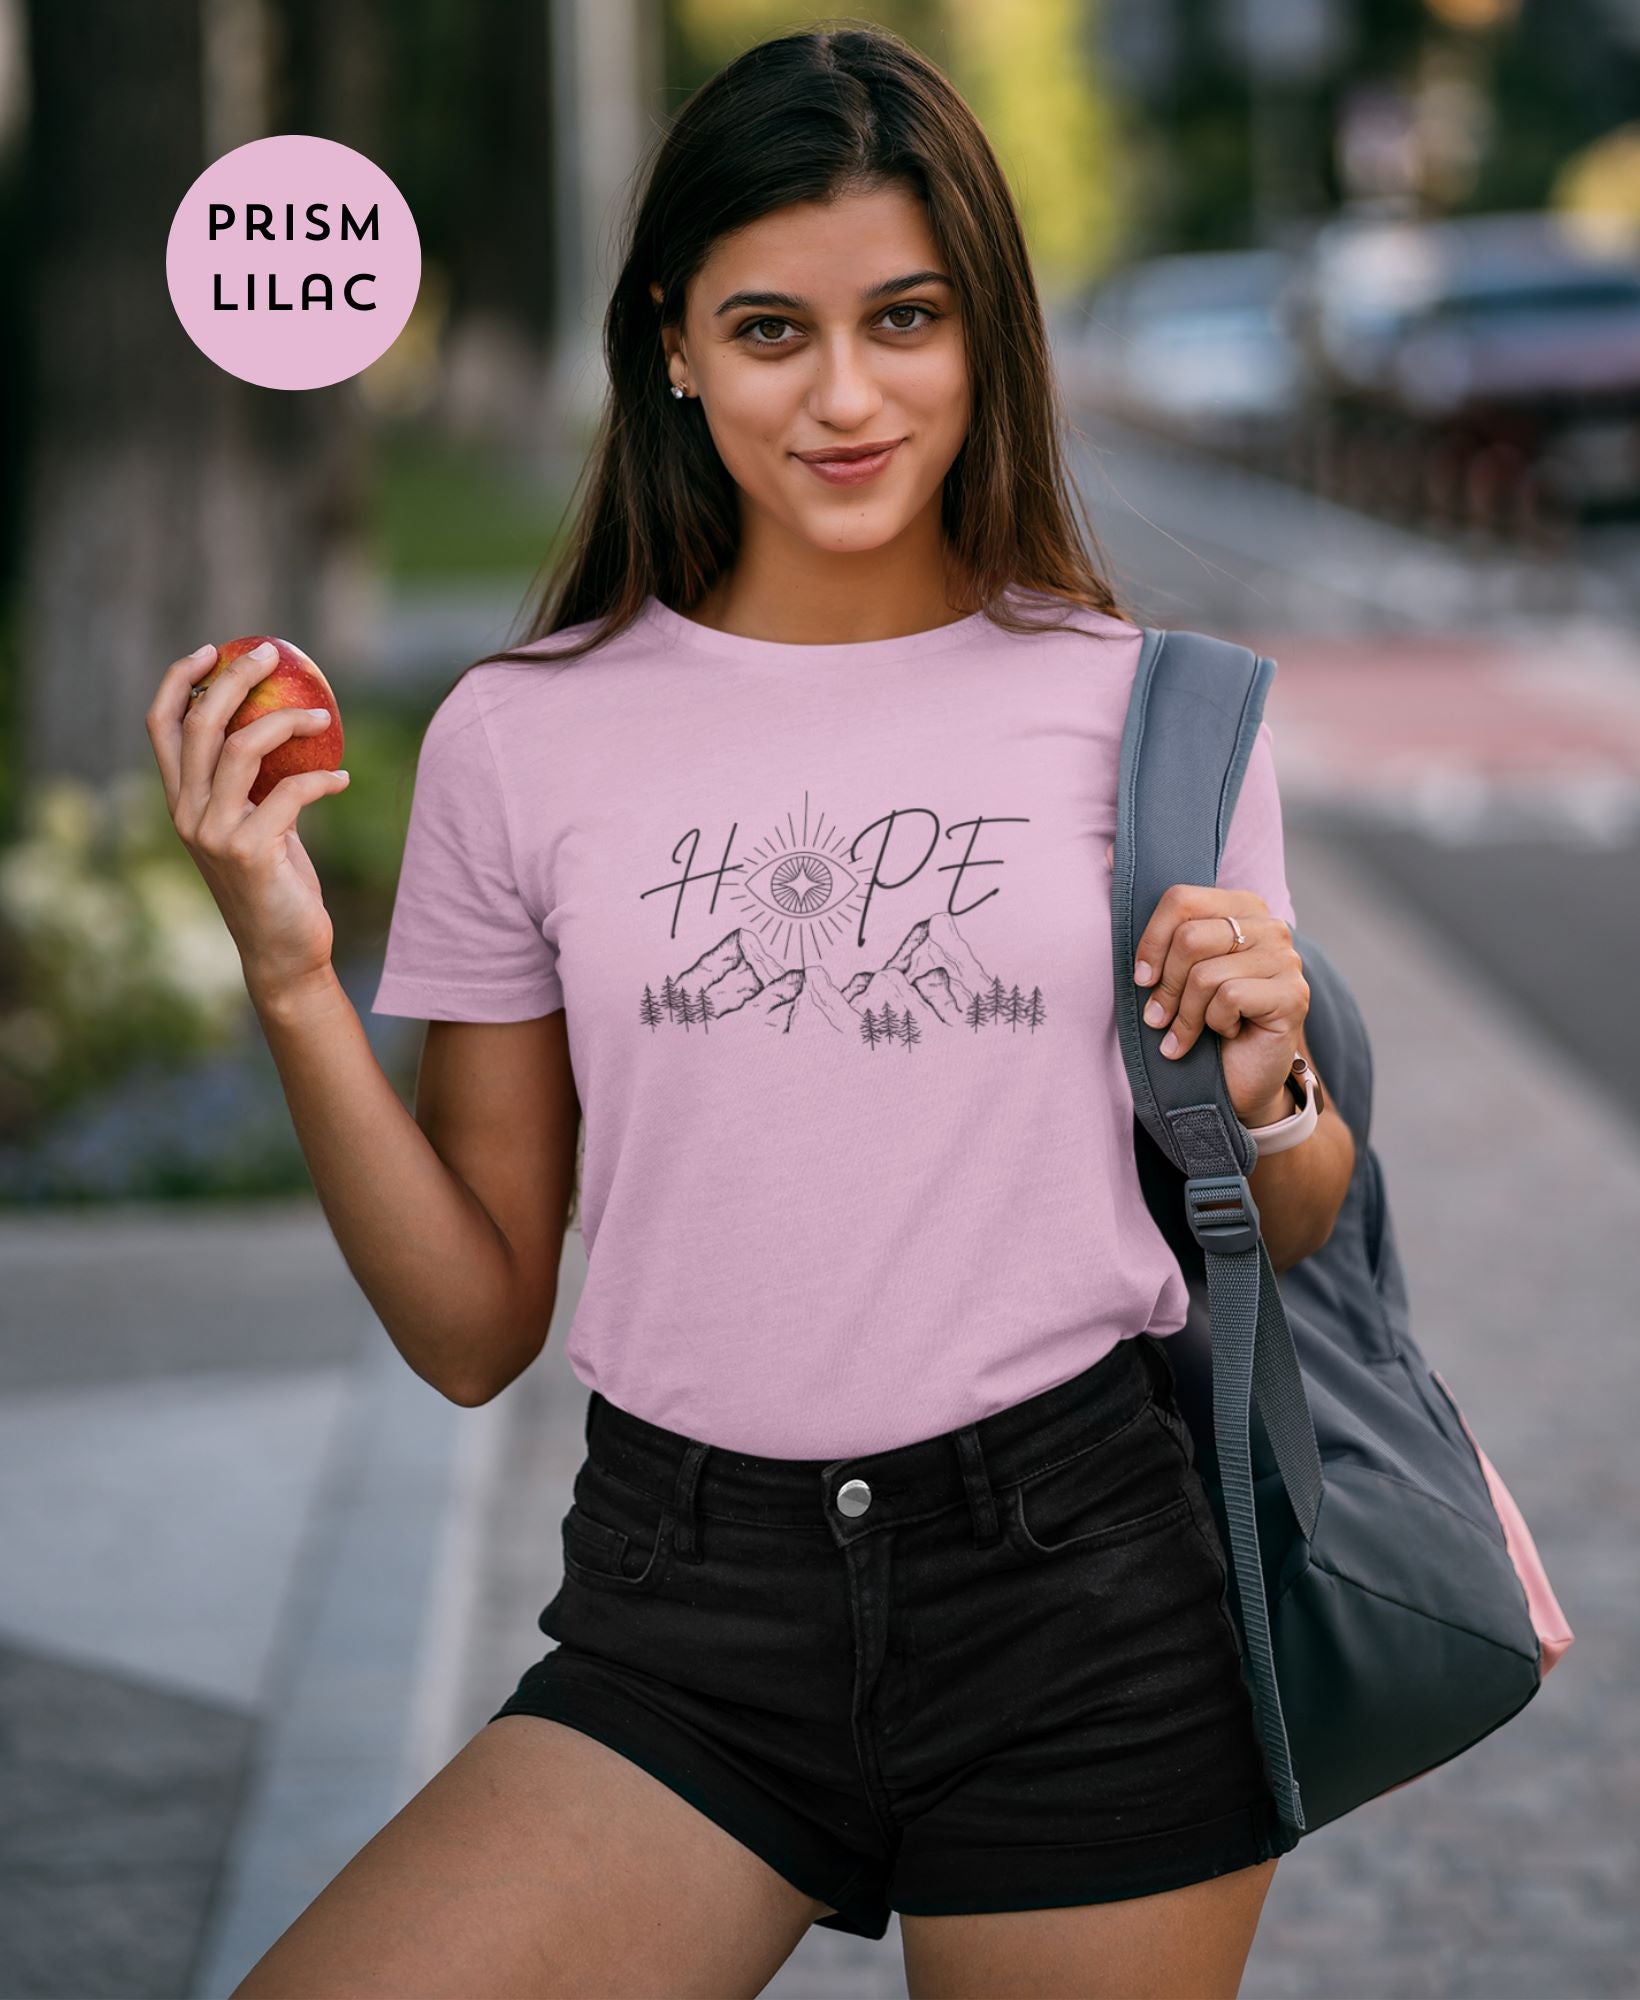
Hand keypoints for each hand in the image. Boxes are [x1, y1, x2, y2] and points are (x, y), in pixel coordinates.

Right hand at [145, 640, 350, 1003]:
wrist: (284, 950)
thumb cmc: (277, 883)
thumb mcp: (259, 824)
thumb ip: (253, 785)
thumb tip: (281, 725)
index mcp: (181, 802)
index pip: (162, 727)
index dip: (179, 681)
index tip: (212, 649)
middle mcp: (186, 813)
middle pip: (200, 723)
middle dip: (234, 678)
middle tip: (271, 653)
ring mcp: (212, 833)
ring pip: (242, 747)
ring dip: (287, 720)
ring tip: (322, 714)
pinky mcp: (248, 851)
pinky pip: (290, 791)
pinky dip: (322, 778)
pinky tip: (343, 779)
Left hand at [1131, 881, 1306, 1127]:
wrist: (1236, 1080)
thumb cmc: (1198, 1018)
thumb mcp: (1169, 966)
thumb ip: (1149, 916)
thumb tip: (1107, 852)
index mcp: (1240, 906)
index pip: (1180, 899)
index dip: (1150, 942)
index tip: (1141, 979)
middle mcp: (1270, 925)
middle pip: (1190, 938)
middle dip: (1165, 987)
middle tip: (1160, 1017)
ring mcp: (1287, 959)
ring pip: (1205, 974)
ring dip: (1186, 1015)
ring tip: (1187, 1034)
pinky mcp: (1293, 995)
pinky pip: (1228, 999)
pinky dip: (1213, 1025)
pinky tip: (1225, 1035)